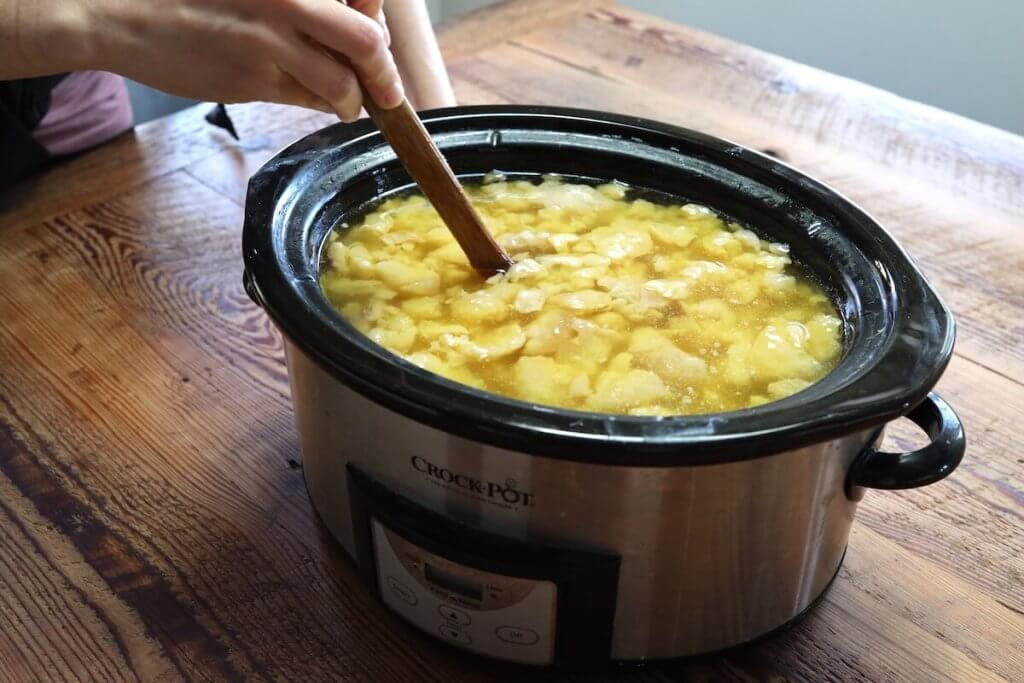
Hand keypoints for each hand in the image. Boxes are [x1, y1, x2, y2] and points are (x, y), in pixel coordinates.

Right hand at [32, 0, 404, 120]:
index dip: (377, 20)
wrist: (120, 11)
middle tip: (385, 88)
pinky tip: (316, 100)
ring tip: (348, 102)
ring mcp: (269, 42)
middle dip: (384, 73)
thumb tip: (359, 20)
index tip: (375, 33)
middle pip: (368, 43)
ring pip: (343, 84)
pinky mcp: (251, 80)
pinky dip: (323, 105)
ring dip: (355, 100)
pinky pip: (308, 100)